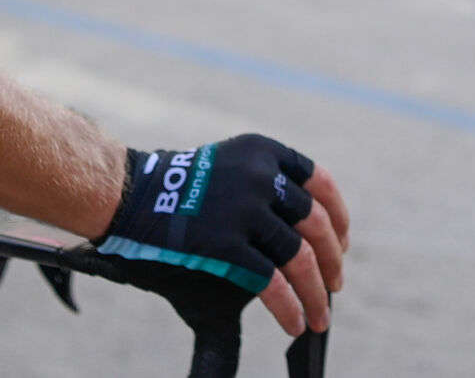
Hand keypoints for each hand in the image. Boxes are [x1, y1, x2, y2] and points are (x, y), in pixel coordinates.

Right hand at [81, 134, 348, 336]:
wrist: (130, 196)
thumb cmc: (180, 190)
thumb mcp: (231, 167)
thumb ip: (268, 186)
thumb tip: (312, 231)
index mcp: (265, 152)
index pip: (320, 182)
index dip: (339, 215)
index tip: (343, 242)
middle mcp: (261, 175)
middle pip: (317, 223)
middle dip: (333, 260)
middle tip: (336, 285)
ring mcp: (244, 208)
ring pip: (301, 256)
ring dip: (317, 291)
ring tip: (321, 316)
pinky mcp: (225, 242)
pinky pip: (272, 281)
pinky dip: (290, 306)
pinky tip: (294, 322)